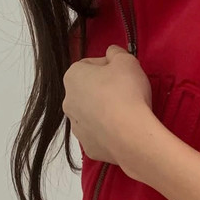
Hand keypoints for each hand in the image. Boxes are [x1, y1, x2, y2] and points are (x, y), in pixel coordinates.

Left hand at [62, 44, 155, 165]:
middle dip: (104, 92)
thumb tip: (112, 54)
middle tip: (125, 95)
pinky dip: (108, 134)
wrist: (132, 136)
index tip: (123, 75)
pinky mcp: (88, 147)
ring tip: (125, 116)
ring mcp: (76, 127)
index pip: (89, 66)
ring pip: (91, 115)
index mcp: (73, 76)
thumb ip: (116, 52)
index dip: (108, 68)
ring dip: (104, 113)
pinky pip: (98, 136)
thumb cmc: (127, 93)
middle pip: (88, 92)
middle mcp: (68, 101)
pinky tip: (122, 132)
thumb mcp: (127, 60)